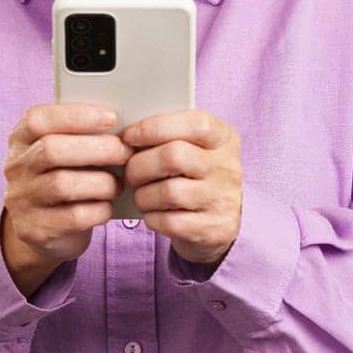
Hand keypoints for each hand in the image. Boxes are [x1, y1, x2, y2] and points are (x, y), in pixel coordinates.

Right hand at [1, 103, 126, 294]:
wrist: (47, 229)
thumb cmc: (67, 177)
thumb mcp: (67, 151)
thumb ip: (83, 135)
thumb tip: (124, 124)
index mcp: (21, 140)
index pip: (37, 119)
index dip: (76, 116)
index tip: (112, 118)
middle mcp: (15, 168)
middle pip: (51, 150)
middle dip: (97, 148)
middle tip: (125, 152)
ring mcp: (21, 201)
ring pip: (62, 185)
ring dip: (101, 182)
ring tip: (119, 183)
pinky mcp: (35, 230)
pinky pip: (73, 217)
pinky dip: (99, 210)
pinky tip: (108, 206)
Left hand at [121, 109, 243, 267]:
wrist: (218, 223)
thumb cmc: (194, 176)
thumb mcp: (194, 148)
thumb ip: (168, 136)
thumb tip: (125, 135)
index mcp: (224, 138)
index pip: (195, 124)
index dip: (155, 127)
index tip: (129, 136)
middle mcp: (227, 167)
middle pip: (174, 156)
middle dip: (140, 165)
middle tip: (130, 173)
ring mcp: (222, 199)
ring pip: (169, 192)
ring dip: (143, 196)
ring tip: (141, 196)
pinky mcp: (213, 228)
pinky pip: (170, 221)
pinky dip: (152, 218)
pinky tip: (152, 214)